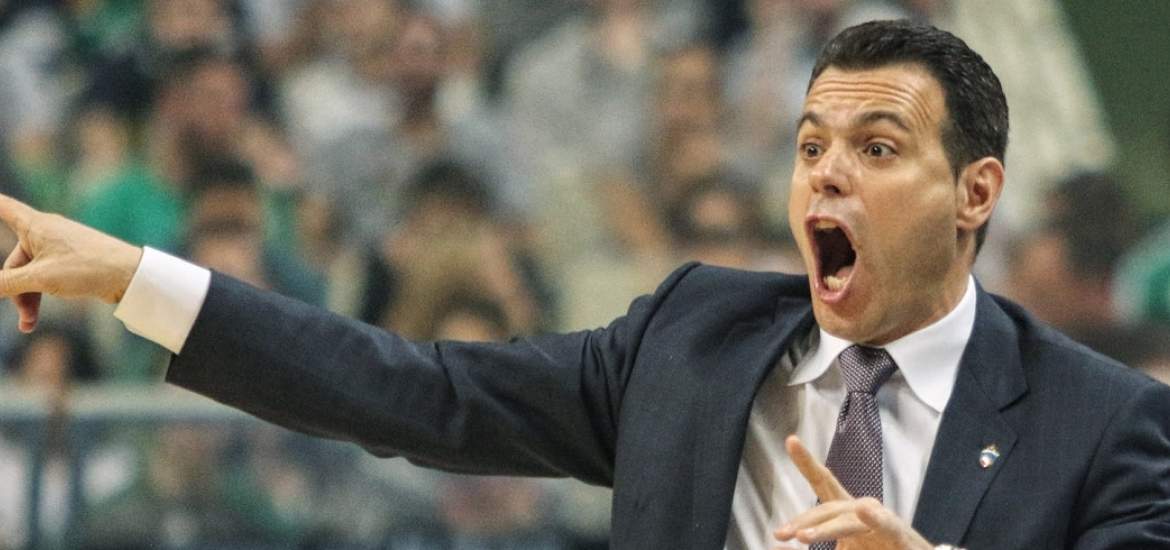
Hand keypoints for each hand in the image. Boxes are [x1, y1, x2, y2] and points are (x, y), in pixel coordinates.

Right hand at [0, 195, 142, 331]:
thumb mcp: (40, 278)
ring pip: (29, 273)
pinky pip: (45, 276)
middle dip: (13, 289)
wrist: (130, 276)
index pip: (3, 207)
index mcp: (35, 225)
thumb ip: (6, 283)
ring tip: (28, 325)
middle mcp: (45, 232)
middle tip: (23, 317)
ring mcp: (58, 247)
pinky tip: (35, 318)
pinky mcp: (70, 261)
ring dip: (26, 298)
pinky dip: (40, 294)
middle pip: (13, 260)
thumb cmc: (86, 268)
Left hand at [774, 435, 933, 549]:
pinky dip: (875, 519)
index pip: (823, 482)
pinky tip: (864, 511)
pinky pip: (884, 526)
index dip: (806, 462)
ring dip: (826, 529)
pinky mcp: (897, 536)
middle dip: (805, 521)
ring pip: (849, 521)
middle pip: (829, 509)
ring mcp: (880, 521)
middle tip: (782, 533)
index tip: (790, 440)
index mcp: (845, 511)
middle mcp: (861, 510)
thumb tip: (776, 544)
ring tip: (804, 537)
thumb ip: (812, 536)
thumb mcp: (840, 548)